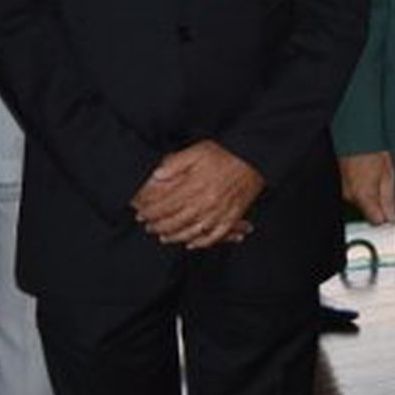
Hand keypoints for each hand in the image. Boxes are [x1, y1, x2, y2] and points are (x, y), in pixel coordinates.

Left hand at [130, 140, 263, 248]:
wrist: (253, 159)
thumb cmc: (224, 154)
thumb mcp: (197, 151)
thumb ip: (175, 163)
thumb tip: (156, 175)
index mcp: (194, 187)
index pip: (166, 206)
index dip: (150, 212)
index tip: (140, 214)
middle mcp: (205, 203)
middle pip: (175, 222)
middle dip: (158, 226)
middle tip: (148, 227)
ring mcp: (219, 213)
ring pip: (191, 232)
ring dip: (174, 237)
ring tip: (163, 237)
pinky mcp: (231, 218)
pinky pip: (213, 237)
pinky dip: (200, 243)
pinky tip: (190, 243)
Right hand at [339, 151, 394, 224]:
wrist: (356, 133)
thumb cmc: (373, 148)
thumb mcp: (388, 172)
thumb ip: (390, 198)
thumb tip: (393, 216)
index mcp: (363, 194)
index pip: (377, 220)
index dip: (388, 217)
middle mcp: (351, 195)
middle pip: (370, 213)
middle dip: (381, 206)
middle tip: (389, 189)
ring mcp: (345, 189)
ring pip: (363, 203)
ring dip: (372, 196)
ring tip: (379, 178)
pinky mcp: (342, 184)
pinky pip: (356, 194)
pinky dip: (364, 189)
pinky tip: (370, 176)